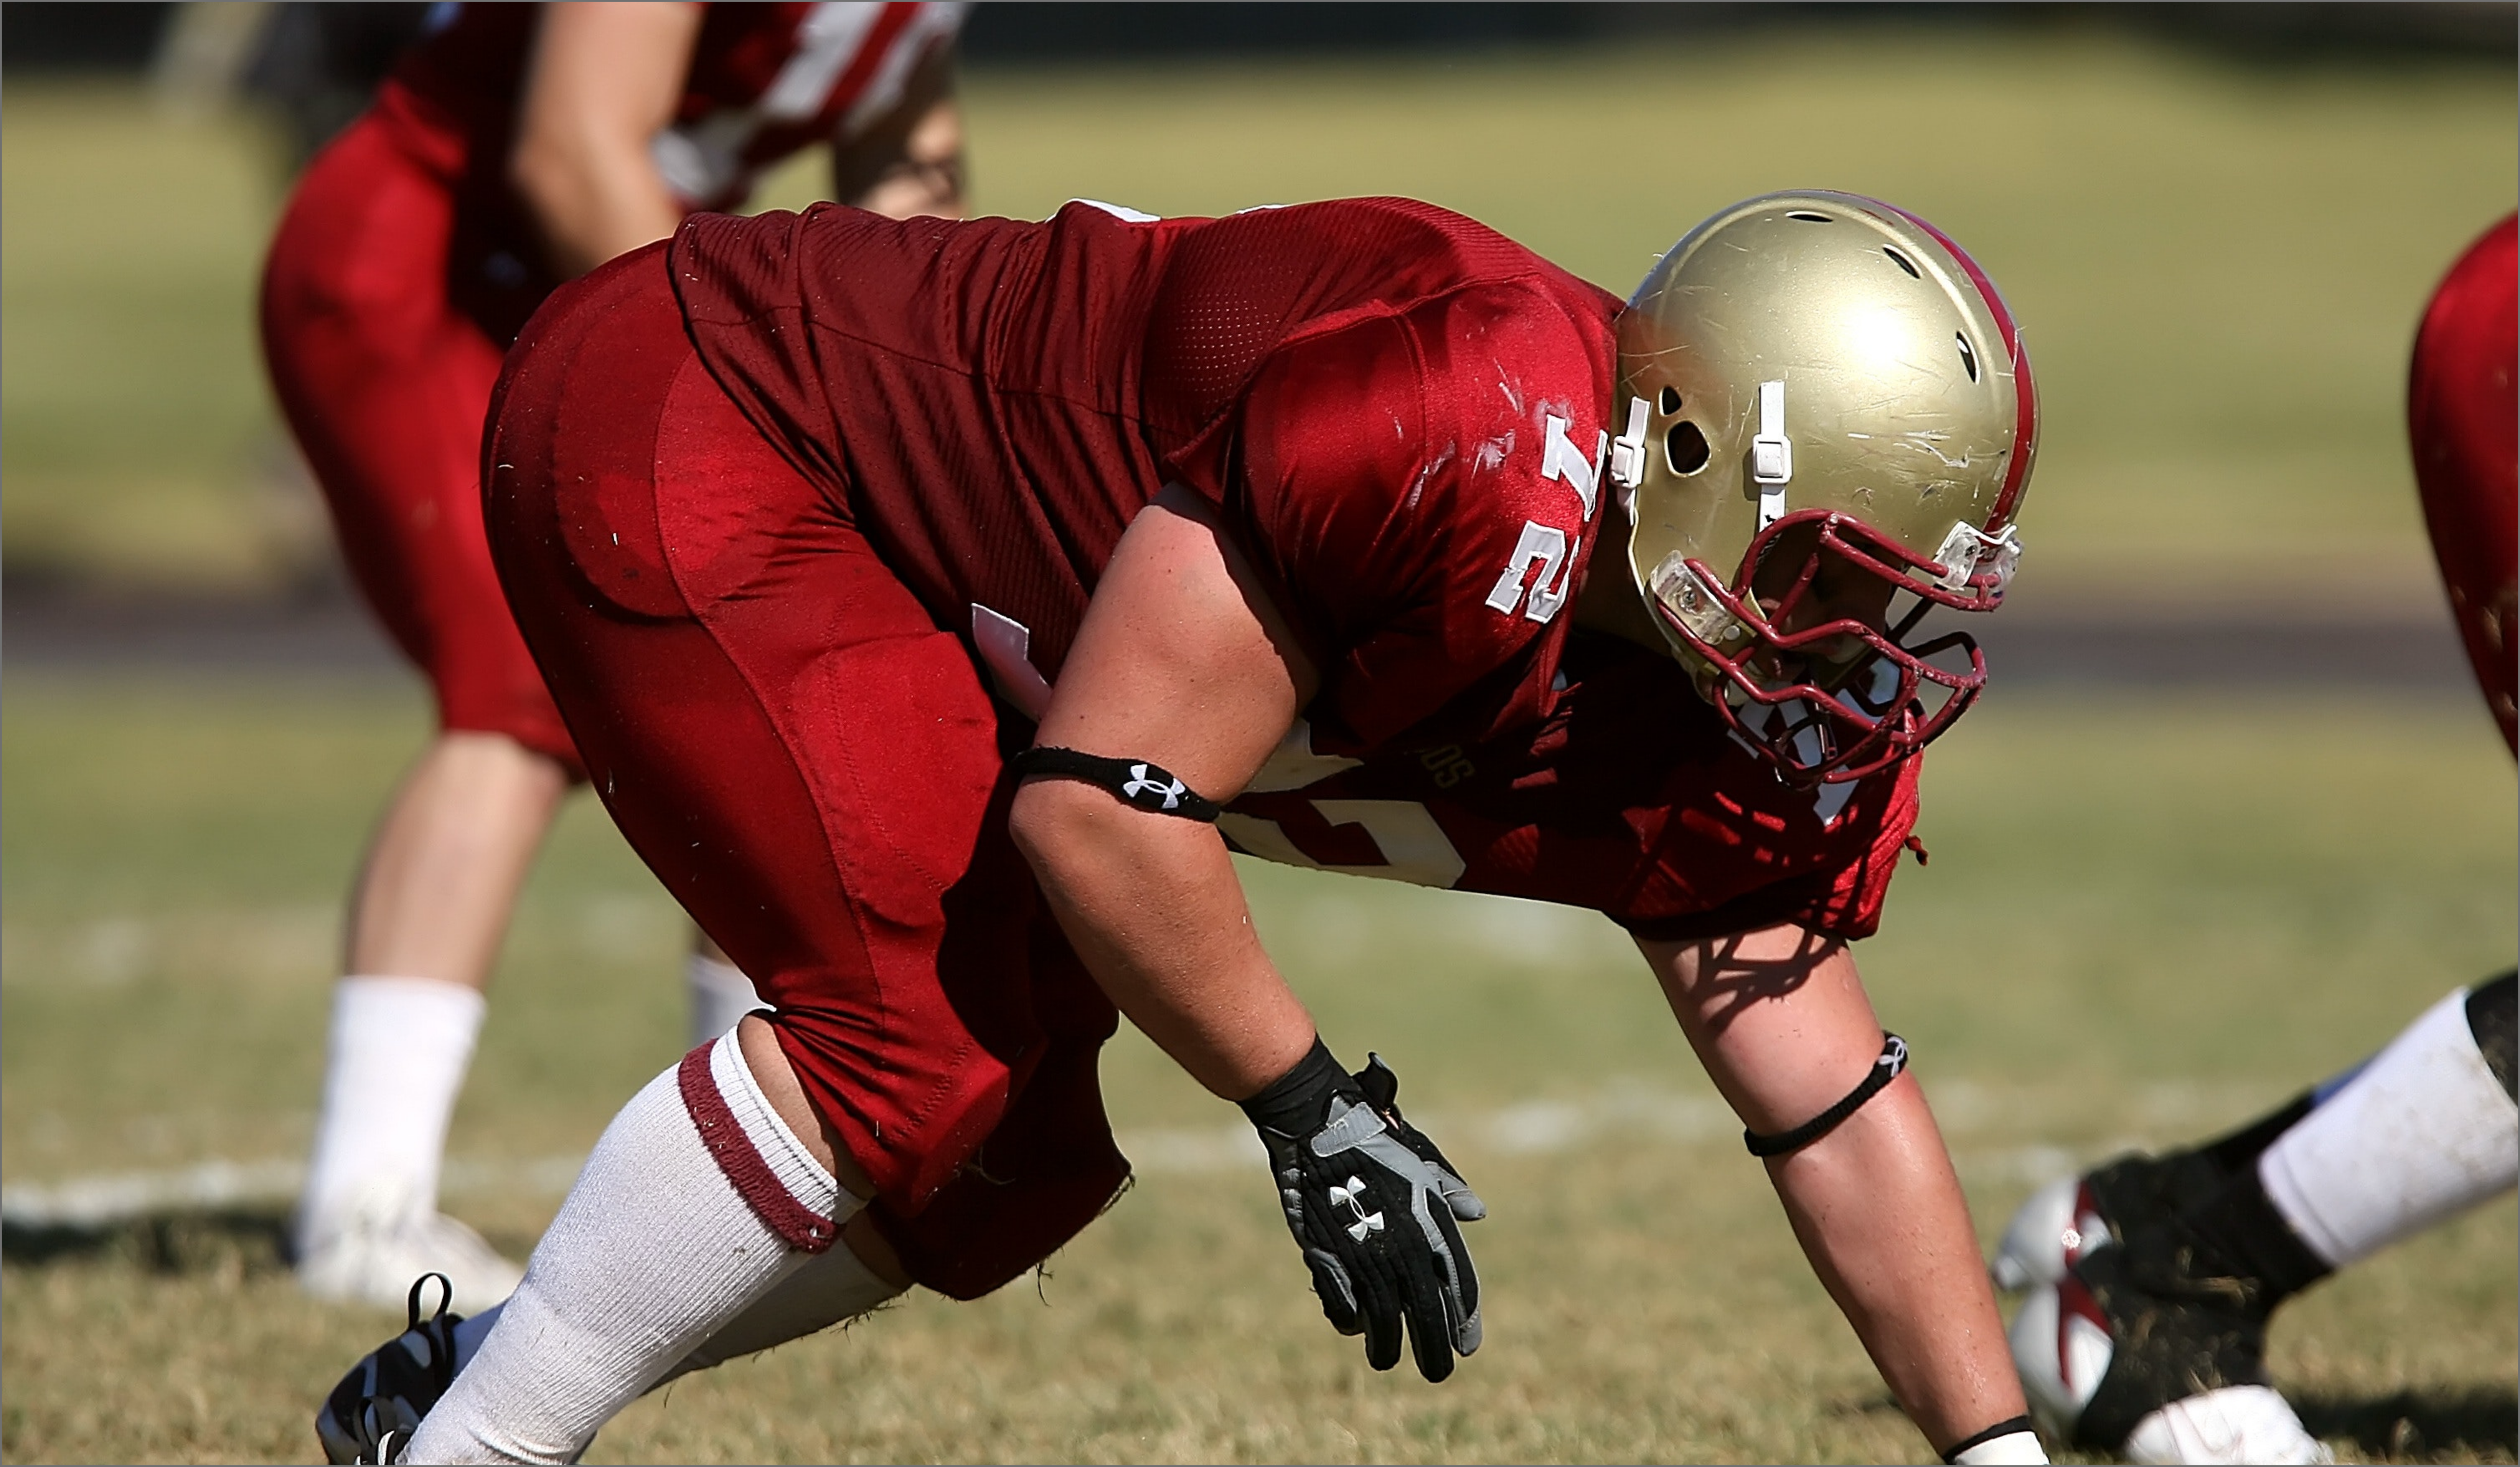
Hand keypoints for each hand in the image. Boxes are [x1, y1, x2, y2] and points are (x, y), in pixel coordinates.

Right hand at [1241, 1041, 1484, 1380]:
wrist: (1314, 1119)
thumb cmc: (1369, 1133)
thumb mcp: (1417, 1157)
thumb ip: (1446, 1187)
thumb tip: (1478, 1214)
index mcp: (1429, 1217)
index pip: (1457, 1280)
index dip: (1465, 1317)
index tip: (1468, 1347)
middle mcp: (1402, 1239)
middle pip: (1426, 1309)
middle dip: (1434, 1346)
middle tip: (1439, 1373)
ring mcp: (1364, 1249)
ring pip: (1384, 1316)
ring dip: (1387, 1344)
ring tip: (1388, 1359)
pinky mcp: (1327, 1253)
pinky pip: (1343, 1303)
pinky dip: (1349, 1319)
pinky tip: (1354, 1327)